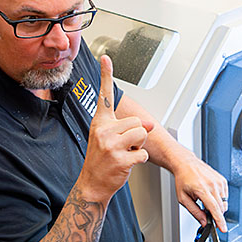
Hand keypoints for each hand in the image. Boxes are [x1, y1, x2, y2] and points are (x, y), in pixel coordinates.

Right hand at [76, 55, 151, 202]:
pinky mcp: (120, 159)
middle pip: (137, 121)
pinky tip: (126, 164)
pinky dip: (139, 160)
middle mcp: (104, 130)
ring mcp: (111, 145)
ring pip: (142, 134)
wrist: (92, 183)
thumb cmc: (102, 160)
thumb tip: (149, 125)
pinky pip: (143, 153)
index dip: (105, 75)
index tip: (105, 58)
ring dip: (139, 146)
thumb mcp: (111, 139)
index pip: (104, 96)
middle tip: (123, 146)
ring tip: (124, 153)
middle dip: (137, 135)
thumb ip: (129, 128)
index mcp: (100, 122)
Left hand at [174, 155, 228, 232]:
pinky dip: (219, 199)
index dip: (219, 220)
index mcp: (202, 189)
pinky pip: (225, 196)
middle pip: (221, 208)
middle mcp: (212, 185)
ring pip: (224, 203)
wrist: (186, 164)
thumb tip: (203, 222)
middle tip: (207, 215)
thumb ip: (194, 212)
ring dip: (217, 207)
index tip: (223, 228)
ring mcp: (219, 182)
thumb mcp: (183, 198)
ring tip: (206, 201)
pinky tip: (210, 195)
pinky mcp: (222, 180)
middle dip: (216, 215)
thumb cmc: (183, 179)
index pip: (214, 208)